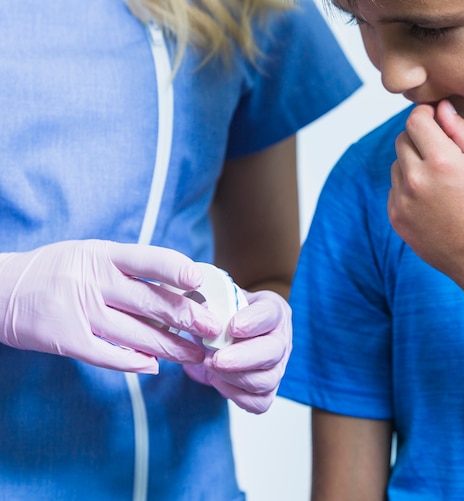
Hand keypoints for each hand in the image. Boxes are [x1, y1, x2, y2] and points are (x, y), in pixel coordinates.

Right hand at [0, 240, 218, 372]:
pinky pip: (108, 355)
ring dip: (170, 347)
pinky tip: (155, 366)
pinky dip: (134, 363)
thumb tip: (178, 289)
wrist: (1, 289)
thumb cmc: (59, 270)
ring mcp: (78, 310)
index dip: (176, 269)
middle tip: (212, 328)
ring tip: (196, 354)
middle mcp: (92, 280)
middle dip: (186, 317)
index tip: (200, 281)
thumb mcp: (91, 255)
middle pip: (149, 301)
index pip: (147, 259)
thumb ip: (129, 269)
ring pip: (136, 333)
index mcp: (102, 255)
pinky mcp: (66, 339)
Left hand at [184, 289, 291, 413]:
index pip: (270, 314)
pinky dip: (236, 395)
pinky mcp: (269, 389)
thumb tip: (196, 305)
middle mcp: (281, 338)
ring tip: (210, 366)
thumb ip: (212, 298)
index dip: (253, 322)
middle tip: (214, 359)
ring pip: (266, 381)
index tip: (232, 327)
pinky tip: (218, 381)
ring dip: (234, 378)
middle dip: (241, 358)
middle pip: (273, 352)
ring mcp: (278, 366)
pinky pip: (259, 402)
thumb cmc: (228, 312)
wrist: (233, 329)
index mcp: (273, 310)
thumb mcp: (222, 297)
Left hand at [388, 101, 463, 286]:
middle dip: (419, 138)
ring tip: (439, 181)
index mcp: (442, 162)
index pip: (416, 120)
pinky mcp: (395, 216)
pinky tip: (431, 201)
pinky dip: (407, 187)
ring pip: (397, 164)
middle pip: (403, 139)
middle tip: (440, 151)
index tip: (433, 118)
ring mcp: (402, 200)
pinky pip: (394, 188)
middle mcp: (416, 179)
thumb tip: (441, 108)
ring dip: (412, 163)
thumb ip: (461, 131)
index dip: (424, 115)